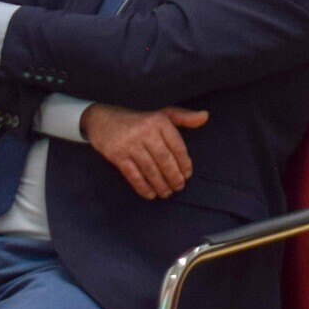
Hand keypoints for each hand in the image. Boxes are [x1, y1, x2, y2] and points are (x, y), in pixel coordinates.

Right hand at [84, 104, 208, 199]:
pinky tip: (150, 194)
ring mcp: (130, 145)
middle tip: (179, 187)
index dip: (184, 163)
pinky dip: (143, 187)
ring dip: (160, 184)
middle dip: (174, 176)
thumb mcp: (162, 114)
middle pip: (165, 159)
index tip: (188, 175)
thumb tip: (205, 117)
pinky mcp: (117, 156)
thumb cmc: (139, 120)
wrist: (103, 119)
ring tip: (167, 193)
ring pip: (150, 169)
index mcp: (160, 122)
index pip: (177, 146)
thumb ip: (184, 117)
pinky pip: (133, 175)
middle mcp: (146, 133)